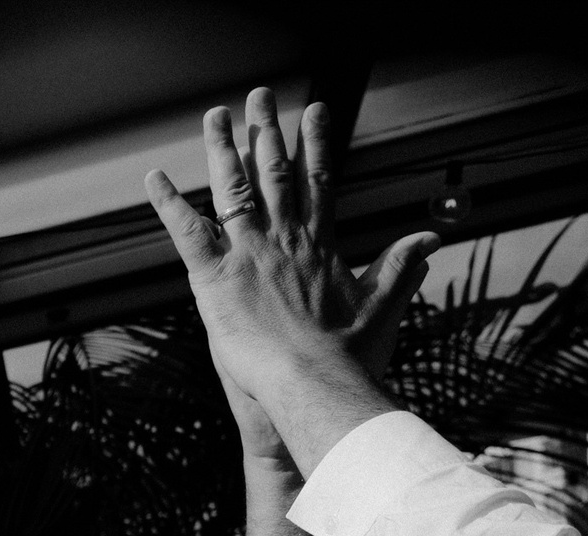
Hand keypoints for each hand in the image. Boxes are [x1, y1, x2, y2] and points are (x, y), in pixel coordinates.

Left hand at [143, 90, 438, 462]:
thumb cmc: (350, 357)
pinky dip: (169, 204)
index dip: (316, 144)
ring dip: (221, 149)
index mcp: (321, 244)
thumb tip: (433, 239)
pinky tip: (154, 177)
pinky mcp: (216, 279)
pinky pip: (187, 232)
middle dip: (266, 131)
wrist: (316, 388)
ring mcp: (250, 255)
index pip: (319, 181)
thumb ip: (403, 267)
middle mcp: (286, 240)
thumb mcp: (384, 305)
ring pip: (233, 190)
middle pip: (275, 174)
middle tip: (260, 96)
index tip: (315, 111)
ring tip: (214, 115)